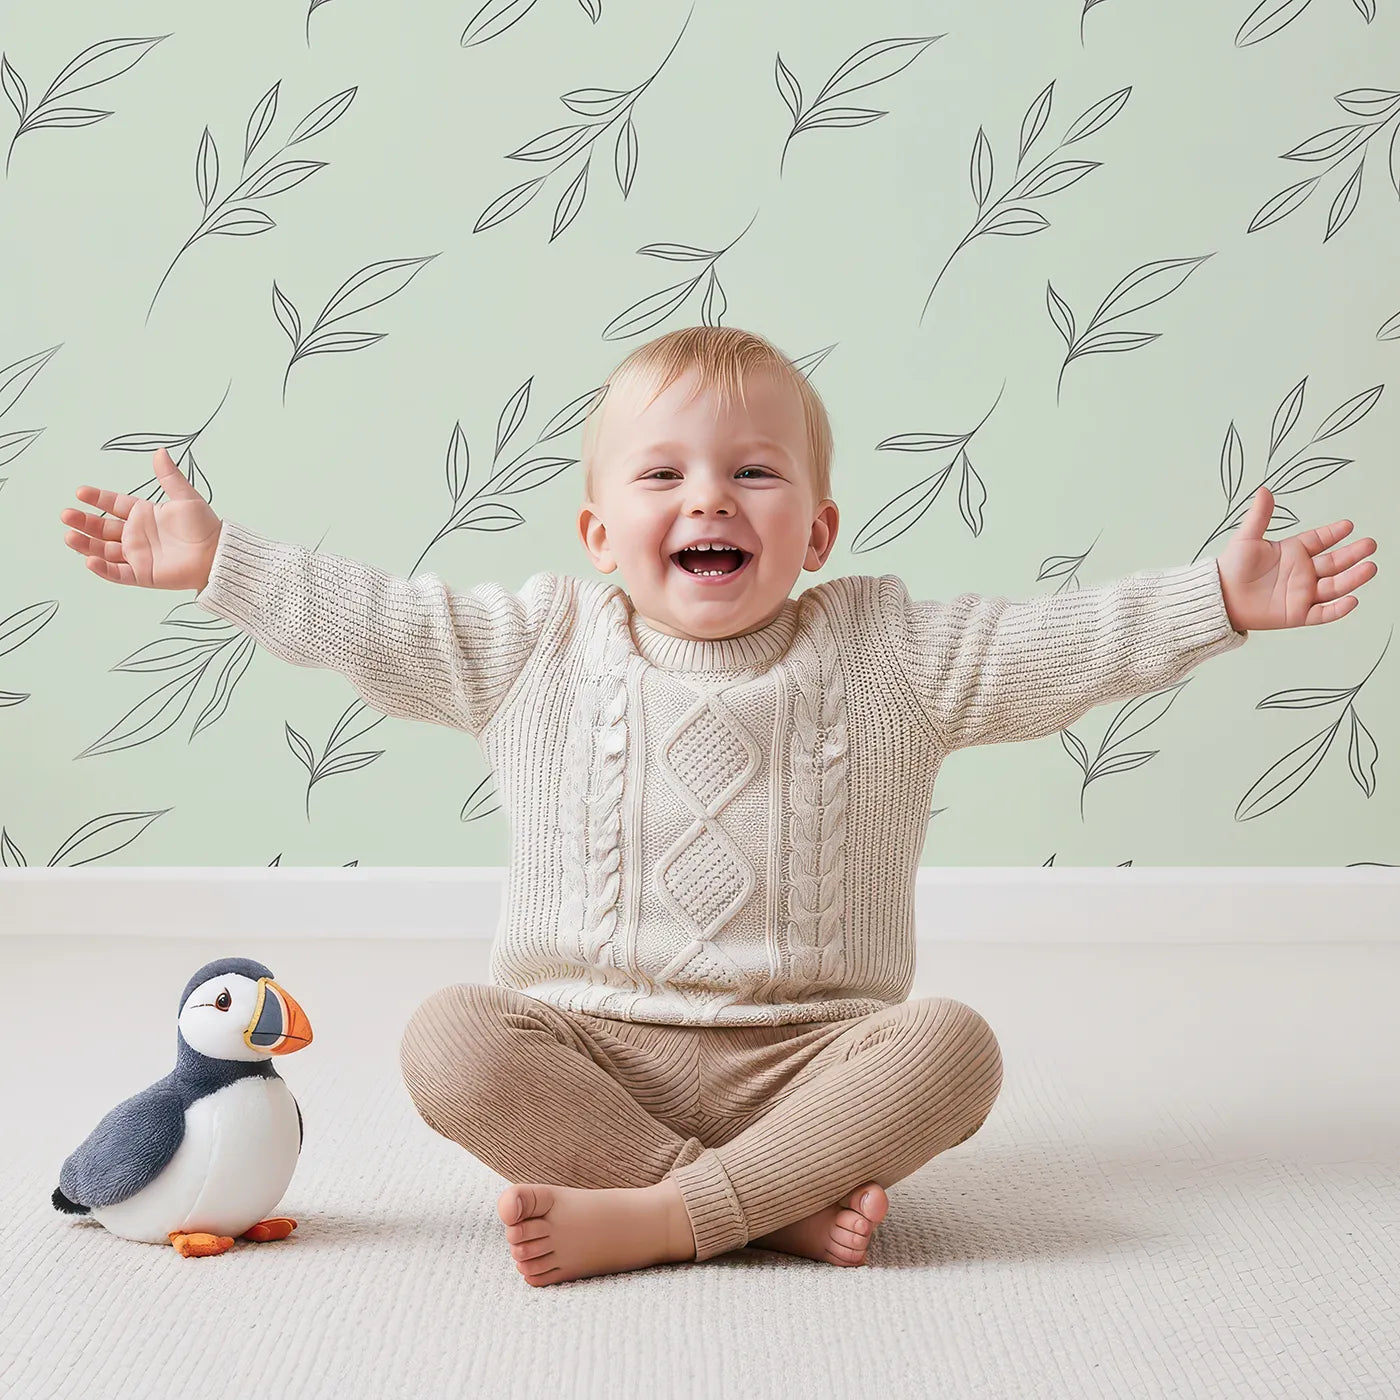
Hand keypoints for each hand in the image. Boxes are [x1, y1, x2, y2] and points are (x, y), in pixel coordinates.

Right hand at [59, 447, 223, 590]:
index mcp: (144, 515)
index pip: (113, 504)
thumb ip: (169, 476)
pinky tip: (89, 560)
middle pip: (102, 528)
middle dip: (83, 522)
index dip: (97, 498)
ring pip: (104, 550)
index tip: (80, 492)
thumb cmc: (205, 527)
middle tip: (66, 514)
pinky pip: (117, 573)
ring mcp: (137, 555)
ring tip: (69, 535)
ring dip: (85, 544)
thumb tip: (160, 452)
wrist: (217, 554)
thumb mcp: (185, 497)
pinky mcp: (142, 574)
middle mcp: (136, 535)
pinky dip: (103, 568)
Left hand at [1216, 486, 1377, 630]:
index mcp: (1293, 552)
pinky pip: (1323, 613)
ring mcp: (1302, 593)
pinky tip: (1352, 600)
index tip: (1349, 525)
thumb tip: (1264, 490)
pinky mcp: (1298, 614)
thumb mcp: (1246, 539)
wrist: (1220, 597)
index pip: (1320, 540)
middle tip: (1369, 545)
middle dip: (1353, 554)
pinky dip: (1338, 609)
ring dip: (1353, 578)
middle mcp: (1302, 572)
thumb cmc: (1232, 568)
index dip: (1334, 533)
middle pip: (1334, 563)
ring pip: (1334, 586)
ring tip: (1370, 567)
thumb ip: (1259, 517)